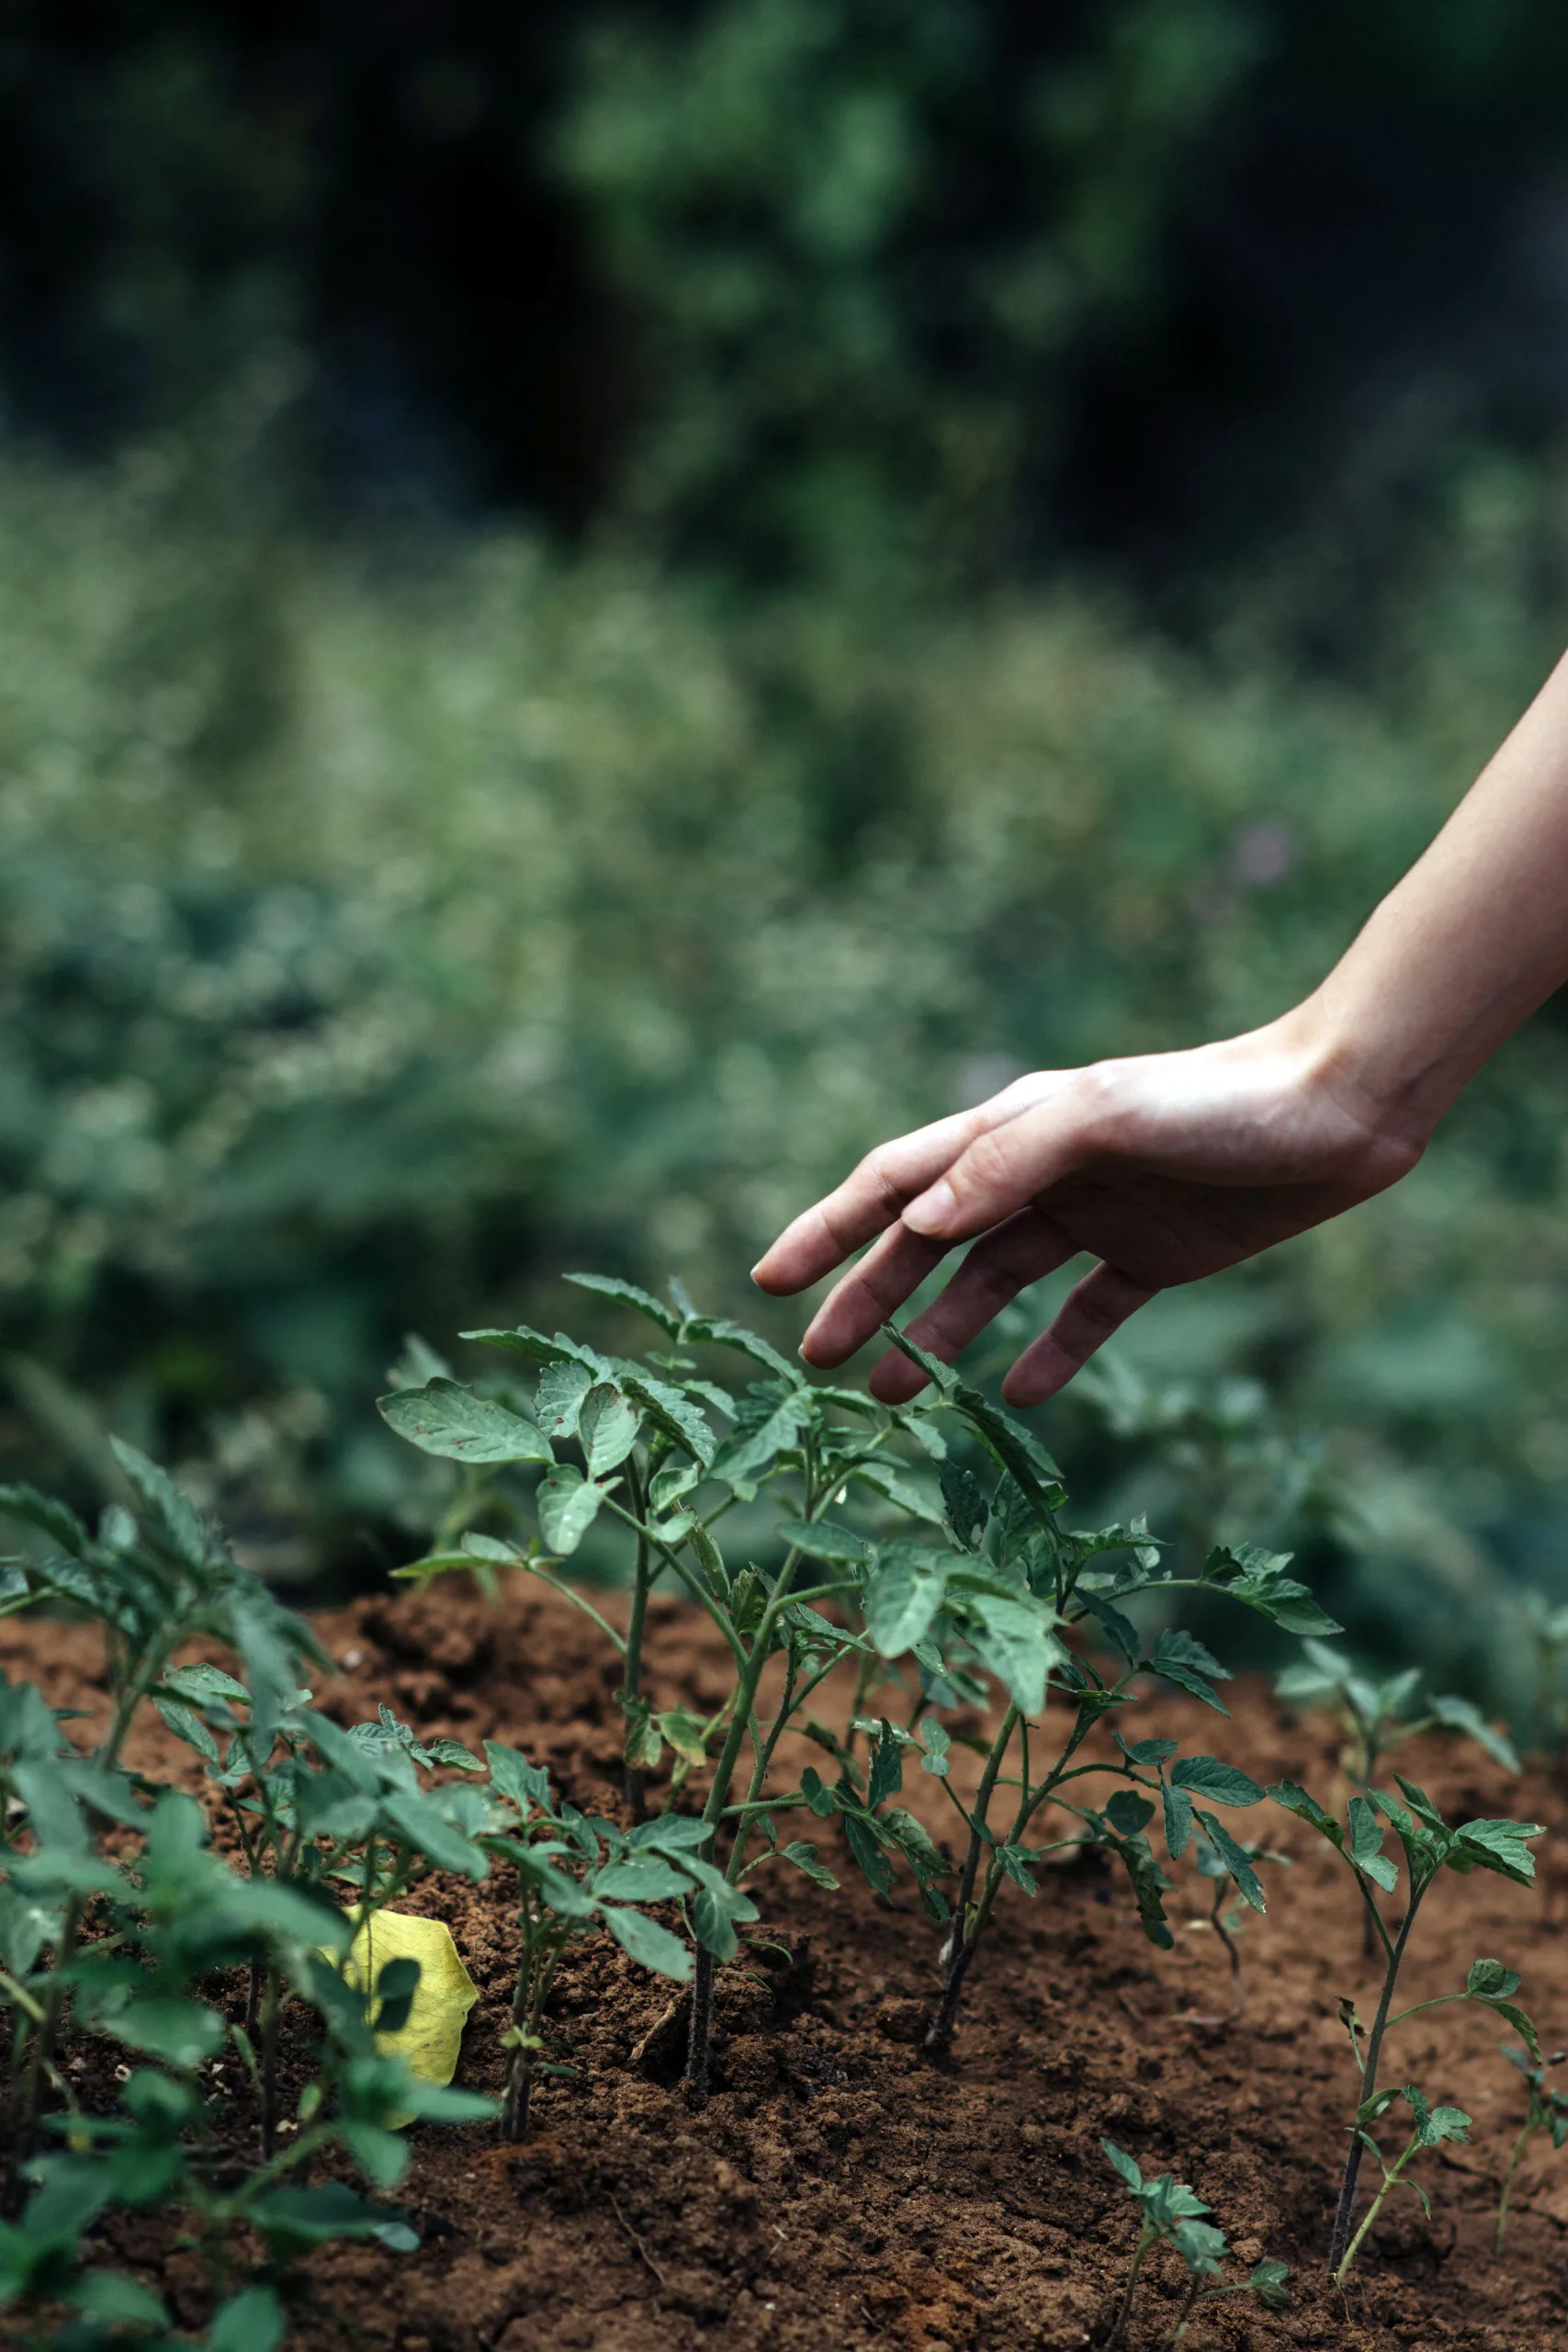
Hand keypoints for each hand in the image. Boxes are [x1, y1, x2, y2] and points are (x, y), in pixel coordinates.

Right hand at [752, 1011, 1425, 1406]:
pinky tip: (1018, 1395)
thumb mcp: (1105, 1118)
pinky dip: (1048, 1353)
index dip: (828, 1228)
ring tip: (895, 1396)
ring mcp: (1095, 1215)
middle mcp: (1042, 1171)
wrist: (1341, 1109)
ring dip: (941, 1335)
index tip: (768, 1280)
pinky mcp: (1153, 1256)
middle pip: (929, 1243)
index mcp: (1014, 1127)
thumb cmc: (1220, 1101)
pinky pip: (1084, 1314)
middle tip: (816, 1361)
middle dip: (867, 1296)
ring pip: (994, 1283)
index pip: (895, 1182)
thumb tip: (915, 1225)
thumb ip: (1006, 1164)